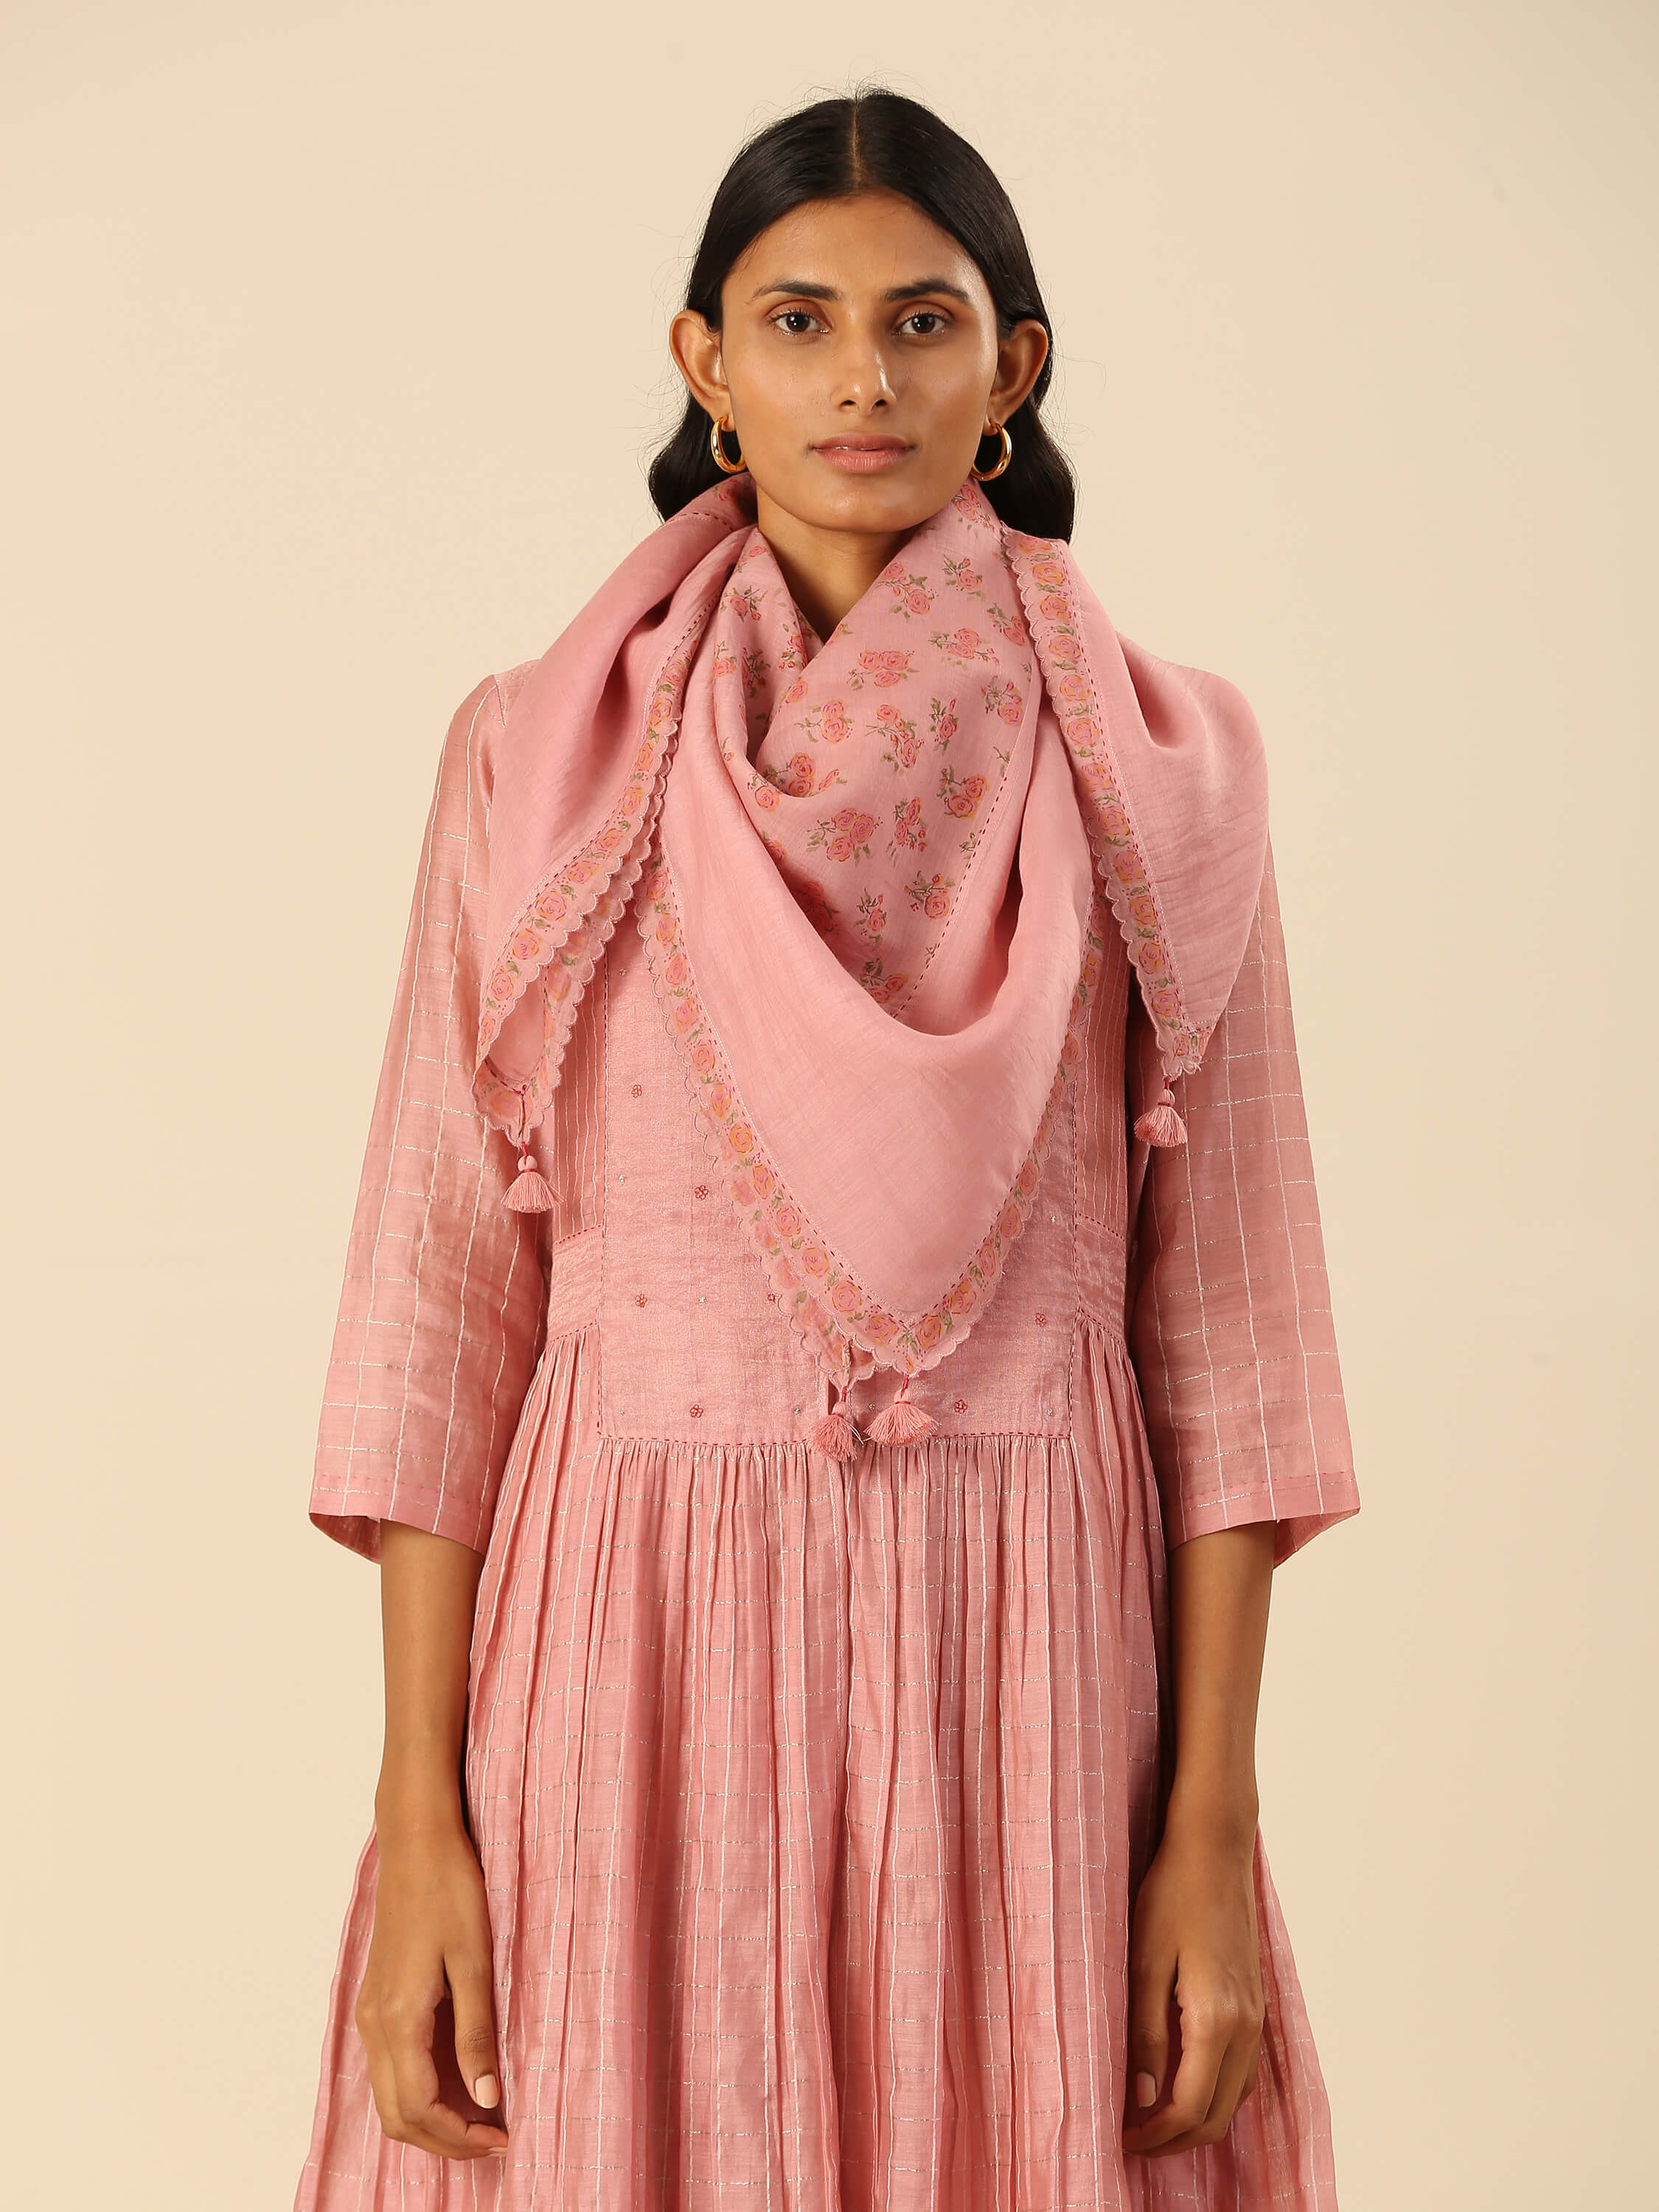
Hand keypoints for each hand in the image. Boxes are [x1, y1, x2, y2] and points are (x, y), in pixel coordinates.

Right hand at [355, 1810, 508, 2161]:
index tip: (501, 2139)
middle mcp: (374, 2023)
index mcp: (399, 2019)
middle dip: (442, 2141)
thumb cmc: (450, 1890)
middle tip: (492, 2140)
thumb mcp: (475, 1961)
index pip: (420, 2109)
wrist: (416, 1842)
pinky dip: (416, 2091)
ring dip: (428, 2119)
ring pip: (387, 2096)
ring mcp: (369, 2011)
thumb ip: (476, 2034)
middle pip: (397, 2116)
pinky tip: (454, 2080)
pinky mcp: (375, 1998)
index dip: (459, 2137)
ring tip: (479, 2117)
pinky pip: (387, 2067)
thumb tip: (486, 2098)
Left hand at [1121, 1820, 1263, 2157]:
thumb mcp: (1143, 1962)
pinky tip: (1182, 2083)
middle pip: (1217, 2115)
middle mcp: (1246, 2026)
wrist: (1214, 1850)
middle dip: (1174, 2139)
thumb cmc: (1172, 1895)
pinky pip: (1242, 2072)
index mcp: (1216, 2019)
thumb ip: (1145, 2035)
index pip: (1189, 2107)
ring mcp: (1256, 2017)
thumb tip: (1140, 2098)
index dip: (1154, 2135)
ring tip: (1148, 2118)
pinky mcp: (1255, 2005)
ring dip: (1196, 2119)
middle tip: (1130, 2137)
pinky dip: (1215, 2093)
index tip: (1120, 2138)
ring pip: (1235, 2099)